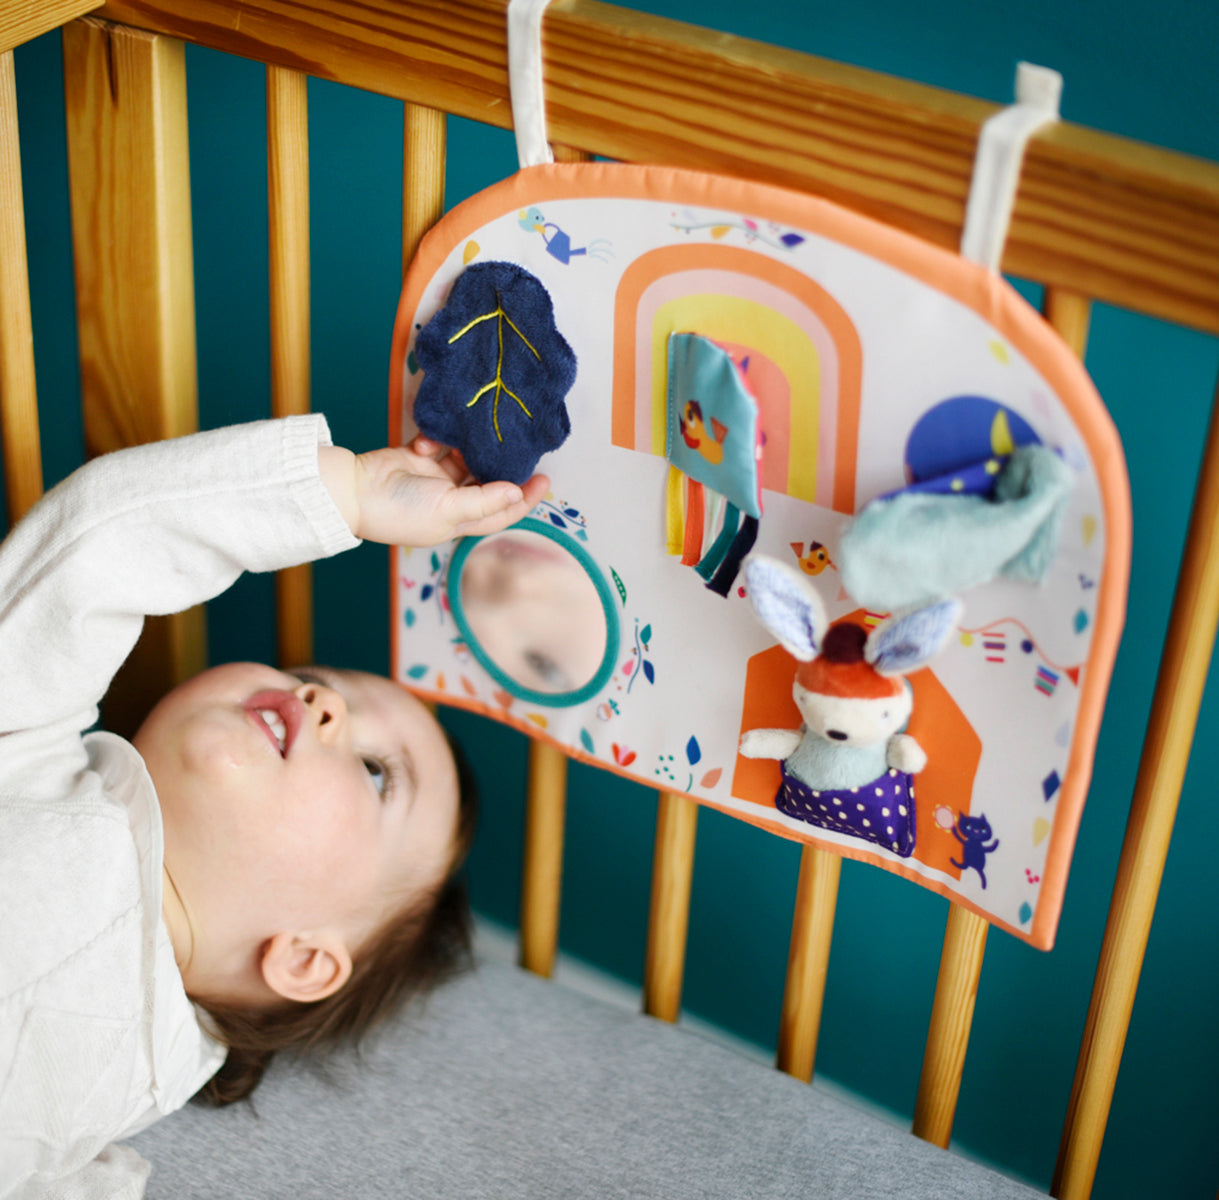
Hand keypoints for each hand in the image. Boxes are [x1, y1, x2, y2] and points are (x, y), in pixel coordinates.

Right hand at [319, 442, 548, 545]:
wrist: (352, 491)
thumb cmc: (399, 510)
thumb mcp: (448, 510)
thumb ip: (484, 502)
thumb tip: (517, 493)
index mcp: (461, 522)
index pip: (503, 511)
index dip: (526, 498)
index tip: (544, 479)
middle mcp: (452, 501)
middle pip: (488, 482)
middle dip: (500, 466)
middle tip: (515, 444)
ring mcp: (435, 479)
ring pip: (465, 458)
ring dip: (468, 447)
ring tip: (471, 436)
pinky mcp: (418, 458)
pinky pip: (439, 443)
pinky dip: (438, 439)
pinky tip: (429, 441)